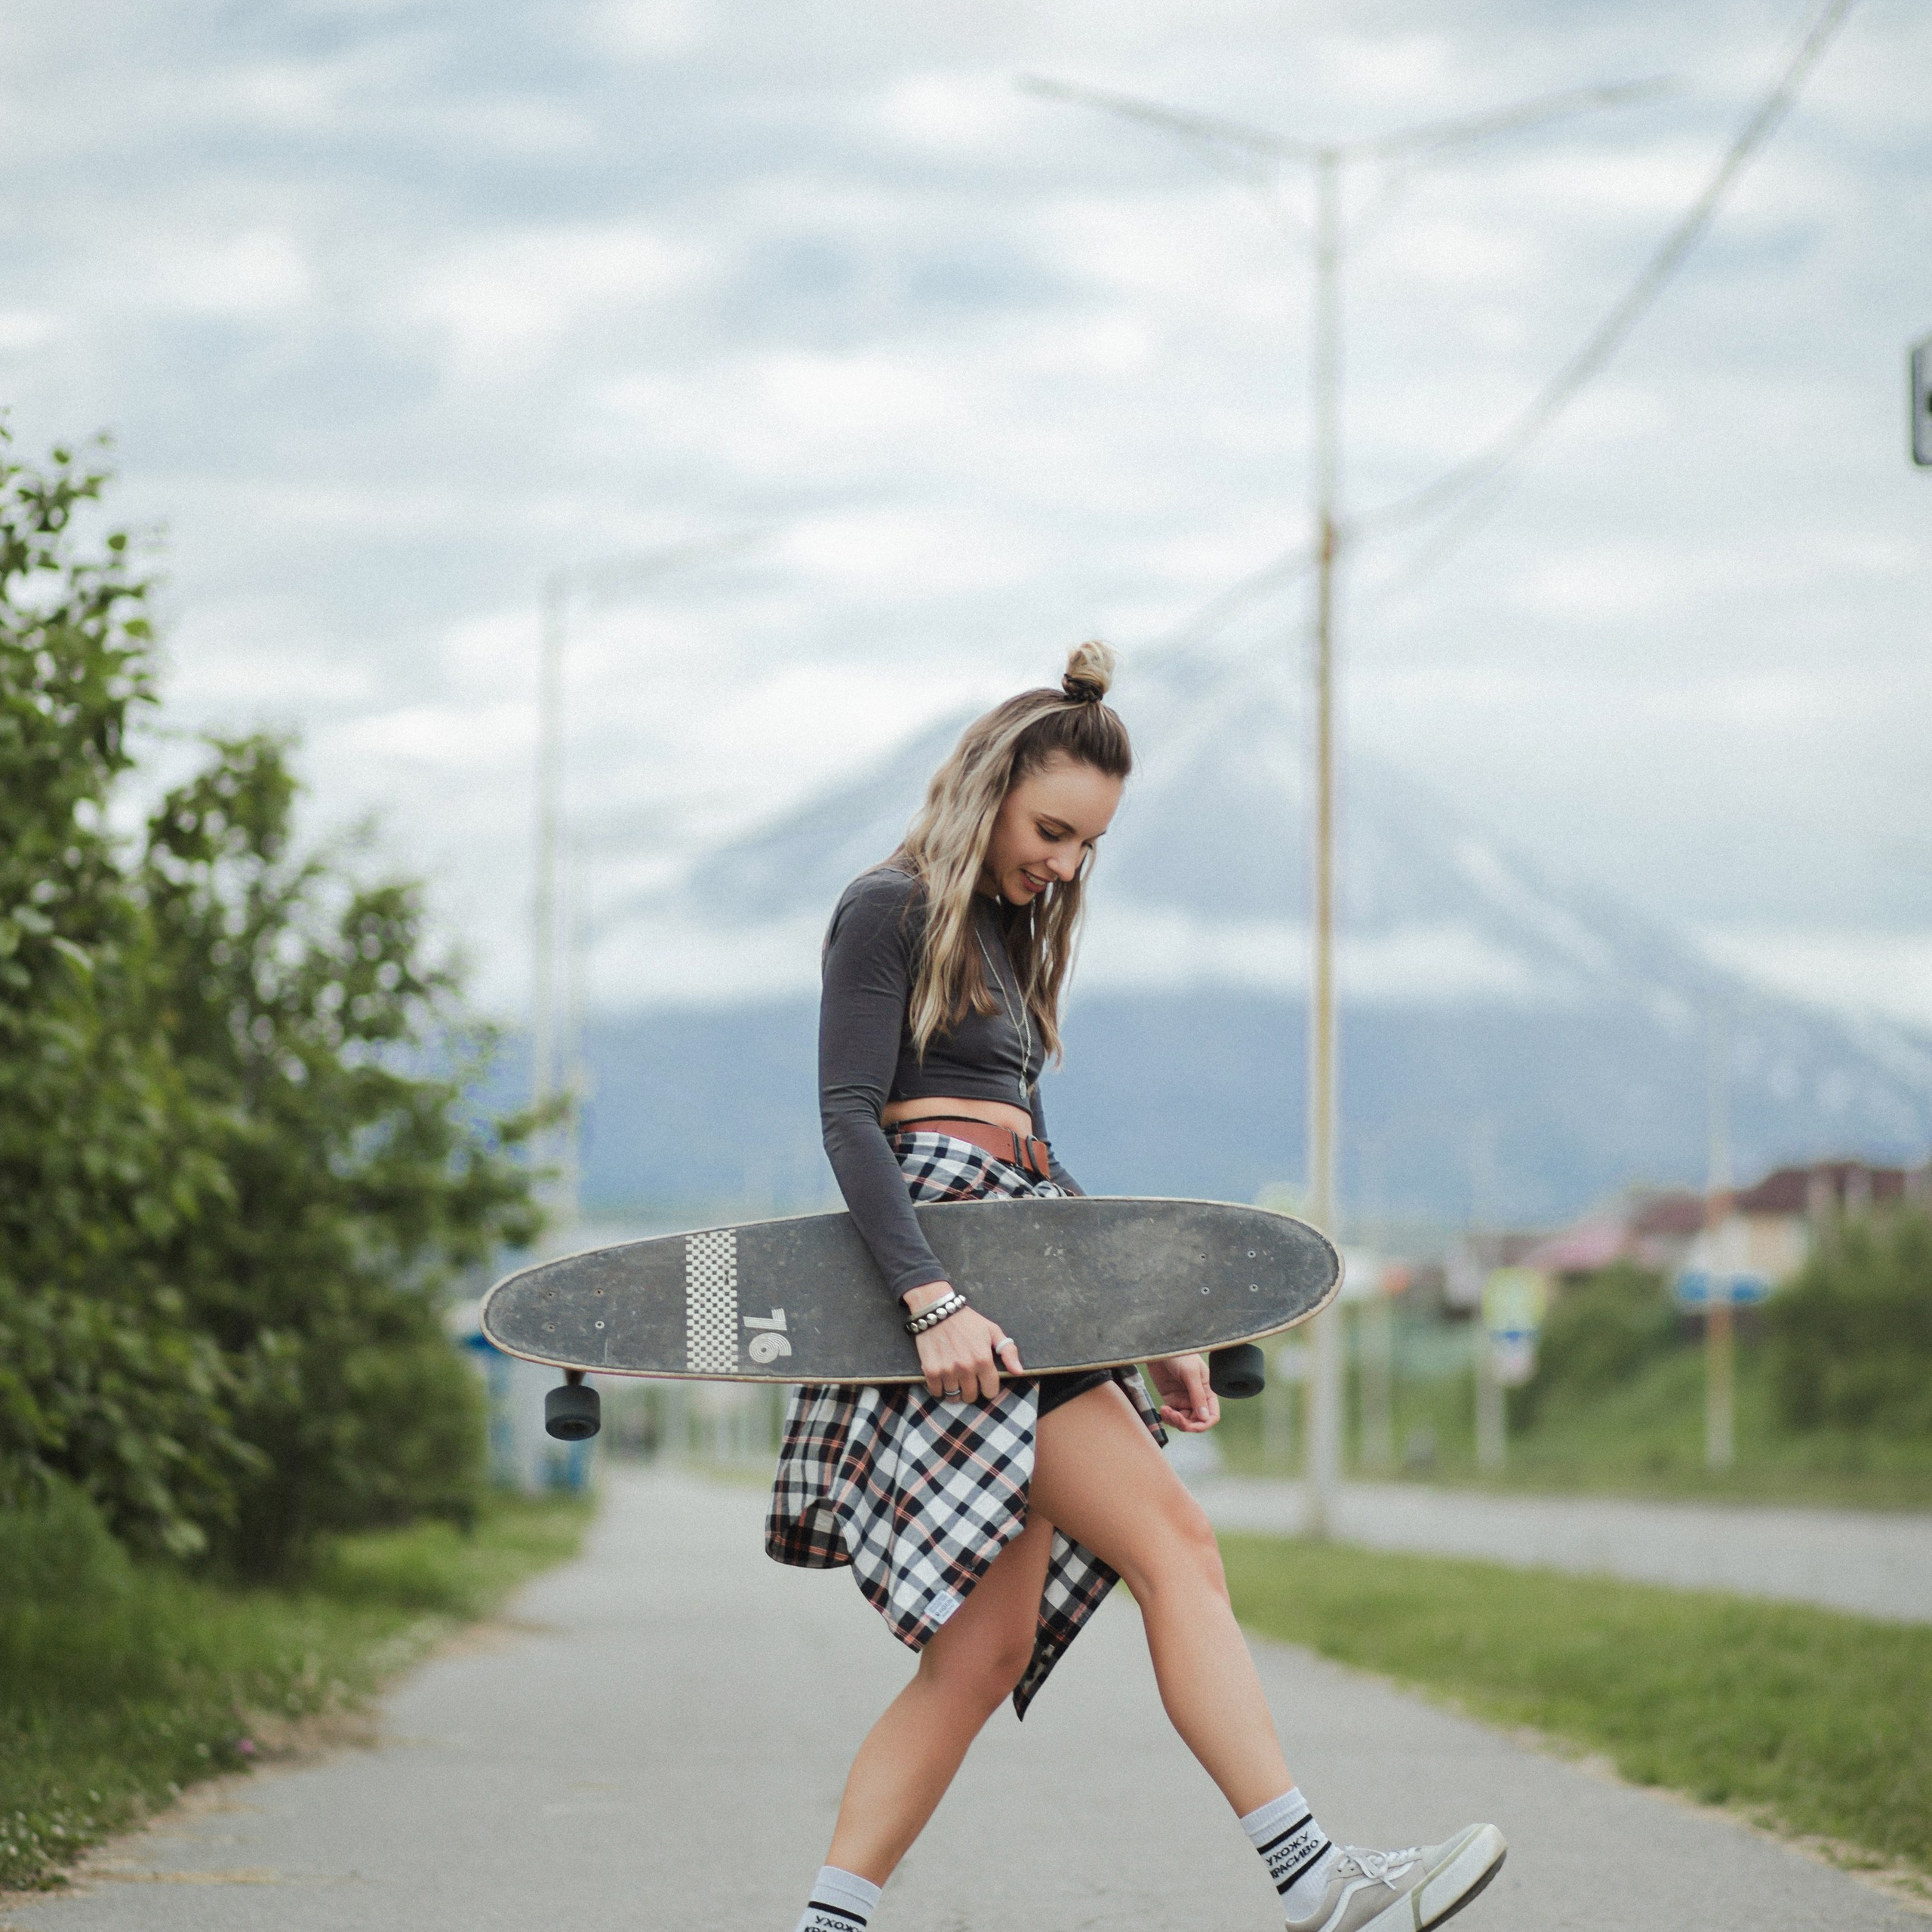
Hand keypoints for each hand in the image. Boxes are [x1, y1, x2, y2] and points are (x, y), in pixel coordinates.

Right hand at [904, 1282, 1023, 1401]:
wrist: (938, 1311)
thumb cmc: (967, 1321)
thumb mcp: (992, 1330)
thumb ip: (1008, 1351)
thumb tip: (1018, 1372)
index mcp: (983, 1359)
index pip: (990, 1392)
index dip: (987, 1388)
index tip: (982, 1381)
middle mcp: (966, 1368)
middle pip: (971, 1397)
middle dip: (971, 1390)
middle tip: (966, 1378)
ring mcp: (948, 1370)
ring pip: (953, 1397)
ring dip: (954, 1390)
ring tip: (953, 1377)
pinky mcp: (931, 1370)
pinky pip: (936, 1392)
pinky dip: (939, 1388)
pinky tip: (941, 1377)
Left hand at [1147, 1353, 1217, 1432]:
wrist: (1160, 1348)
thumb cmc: (1179, 1355)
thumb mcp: (1190, 1373)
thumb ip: (1197, 1395)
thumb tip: (1204, 1417)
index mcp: (1207, 1391)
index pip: (1212, 1415)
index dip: (1204, 1424)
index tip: (1192, 1425)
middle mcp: (1197, 1397)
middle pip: (1196, 1421)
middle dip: (1186, 1424)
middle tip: (1174, 1416)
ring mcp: (1183, 1399)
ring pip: (1184, 1421)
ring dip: (1175, 1421)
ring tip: (1166, 1411)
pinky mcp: (1170, 1398)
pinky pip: (1172, 1415)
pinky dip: (1168, 1417)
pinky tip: (1162, 1410)